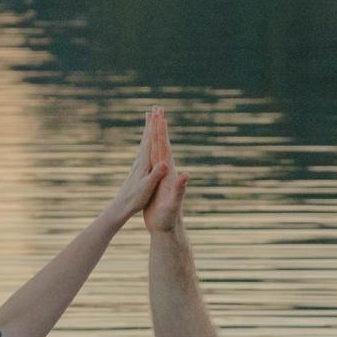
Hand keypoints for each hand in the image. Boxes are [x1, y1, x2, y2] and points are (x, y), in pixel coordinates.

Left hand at [108, 107, 170, 223]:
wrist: (121, 207)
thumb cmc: (135, 199)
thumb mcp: (147, 188)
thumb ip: (156, 175)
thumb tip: (164, 163)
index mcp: (144, 162)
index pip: (151, 139)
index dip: (156, 125)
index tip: (159, 111)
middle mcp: (140, 160)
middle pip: (147, 136)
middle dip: (152, 122)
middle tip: (156, 107)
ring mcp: (138, 164)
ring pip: (145, 141)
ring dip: (149, 129)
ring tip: (150, 118)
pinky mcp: (138, 169)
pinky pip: (144, 150)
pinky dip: (147, 142)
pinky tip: (147, 142)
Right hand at [140, 109, 188, 232]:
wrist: (168, 228)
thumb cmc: (170, 217)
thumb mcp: (174, 204)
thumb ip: (180, 189)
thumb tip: (186, 174)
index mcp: (169, 172)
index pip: (164, 148)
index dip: (161, 132)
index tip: (159, 115)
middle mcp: (168, 170)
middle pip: (163, 144)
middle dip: (159, 127)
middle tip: (157, 109)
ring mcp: (163, 174)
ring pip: (158, 150)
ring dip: (155, 135)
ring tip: (154, 121)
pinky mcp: (158, 180)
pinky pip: (153, 160)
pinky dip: (151, 150)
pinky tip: (150, 146)